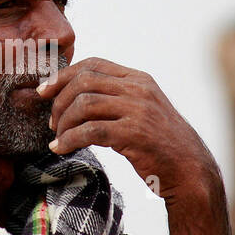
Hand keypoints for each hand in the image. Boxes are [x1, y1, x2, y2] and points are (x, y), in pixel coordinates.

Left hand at [37, 57, 221, 205]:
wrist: (189, 169)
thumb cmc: (160, 144)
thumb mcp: (142, 110)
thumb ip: (117, 98)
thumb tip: (75, 96)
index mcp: (139, 79)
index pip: (93, 64)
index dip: (63, 75)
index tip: (45, 91)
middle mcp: (139, 90)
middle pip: (84, 81)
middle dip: (59, 101)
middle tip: (52, 122)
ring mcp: (138, 110)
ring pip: (84, 104)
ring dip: (63, 123)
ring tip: (58, 138)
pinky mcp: (134, 134)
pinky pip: (90, 131)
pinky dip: (69, 140)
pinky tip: (61, 149)